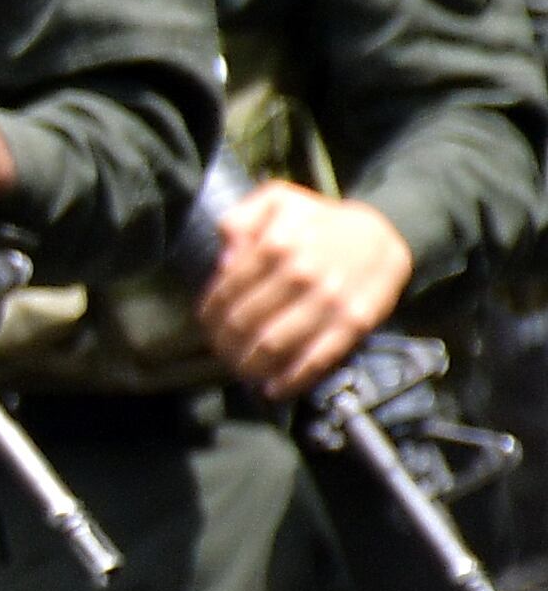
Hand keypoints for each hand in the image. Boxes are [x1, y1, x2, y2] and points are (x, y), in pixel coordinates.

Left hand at [196, 178, 411, 398]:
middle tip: (219, 350)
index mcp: (277, 244)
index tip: (205, 323)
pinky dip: (291, 380)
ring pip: (274, 345)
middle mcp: (301, 274)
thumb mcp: (276, 201)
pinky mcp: (354, 323)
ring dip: (248, 365)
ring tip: (238, 369)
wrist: (384, 235)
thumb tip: (224, 258)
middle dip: (223, 342)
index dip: (210, 313)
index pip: (227, 289)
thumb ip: (240, 219)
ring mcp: (329, 301)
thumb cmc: (318, 221)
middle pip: (245, 322)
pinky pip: (317, 359)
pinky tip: (272, 390)